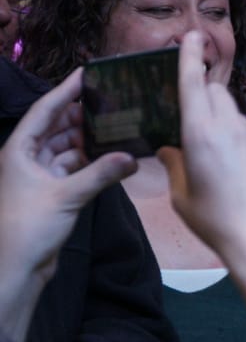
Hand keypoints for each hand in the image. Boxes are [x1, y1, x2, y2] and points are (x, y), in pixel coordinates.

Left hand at [0, 69, 135, 340]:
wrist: (16, 268)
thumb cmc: (29, 226)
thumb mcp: (66, 196)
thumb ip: (101, 174)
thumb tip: (132, 157)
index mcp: (19, 151)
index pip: (44, 111)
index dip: (65, 90)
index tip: (87, 73)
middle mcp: (26, 159)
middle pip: (56, 126)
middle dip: (81, 114)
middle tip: (110, 99)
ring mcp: (37, 176)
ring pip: (65, 147)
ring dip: (88, 139)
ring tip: (115, 126)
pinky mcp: (50, 193)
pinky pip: (72, 167)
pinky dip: (90, 162)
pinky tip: (110, 157)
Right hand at [157, 32, 245, 319]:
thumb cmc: (217, 222)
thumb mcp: (182, 196)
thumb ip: (175, 165)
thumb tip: (171, 149)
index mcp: (202, 134)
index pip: (195, 84)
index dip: (191, 57)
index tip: (192, 36)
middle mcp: (230, 128)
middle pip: (216, 92)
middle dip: (202, 91)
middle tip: (188, 111)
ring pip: (233, 112)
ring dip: (219, 117)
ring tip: (208, 147)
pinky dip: (235, 138)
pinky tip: (232, 168)